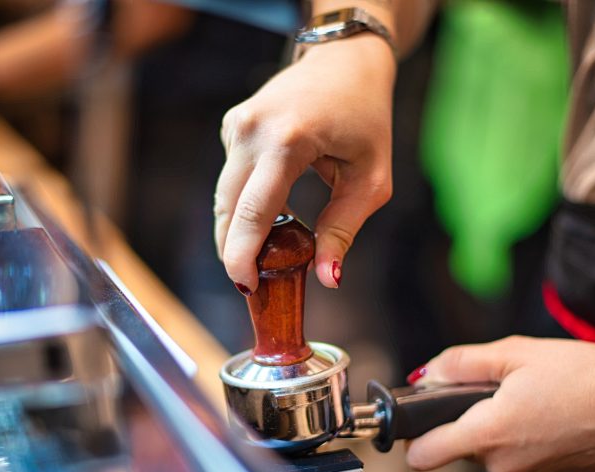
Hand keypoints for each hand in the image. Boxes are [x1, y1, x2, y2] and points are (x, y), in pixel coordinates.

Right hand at [215, 33, 395, 291]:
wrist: (345, 60)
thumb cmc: (365, 117)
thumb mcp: (370, 178)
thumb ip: (345, 229)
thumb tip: (328, 278)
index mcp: (287, 140)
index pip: (253, 212)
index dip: (243, 256)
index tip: (247, 288)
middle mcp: (251, 130)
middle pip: (228, 210)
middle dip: (235, 252)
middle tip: (254, 284)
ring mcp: (236, 126)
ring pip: (224, 198)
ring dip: (238, 232)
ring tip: (261, 260)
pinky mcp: (232, 127)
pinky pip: (232, 180)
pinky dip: (244, 206)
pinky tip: (267, 222)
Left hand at [406, 336, 594, 471]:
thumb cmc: (584, 376)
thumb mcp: (515, 353)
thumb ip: (461, 363)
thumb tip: (425, 373)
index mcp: (486, 434)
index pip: (423, 456)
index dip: (413, 435)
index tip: (417, 418)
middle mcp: (501, 465)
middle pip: (458, 447)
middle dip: (465, 419)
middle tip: (493, 388)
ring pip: (489, 453)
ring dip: (495, 428)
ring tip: (527, 398)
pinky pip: (517, 459)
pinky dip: (521, 440)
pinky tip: (546, 414)